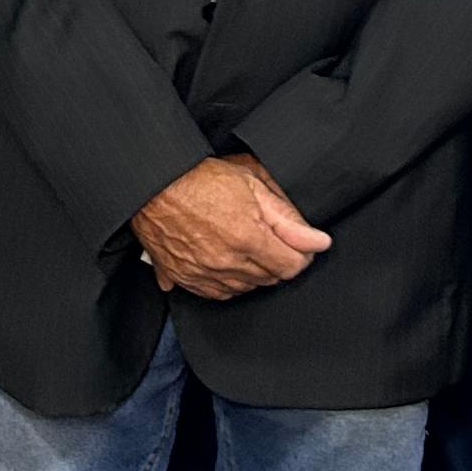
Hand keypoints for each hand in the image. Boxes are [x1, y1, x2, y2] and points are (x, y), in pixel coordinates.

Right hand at [127, 152, 331, 298]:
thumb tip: (318, 241)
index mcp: (247, 238)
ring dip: (251, 272)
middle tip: (264, 235)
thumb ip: (288, 219)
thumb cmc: (198, 177)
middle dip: (275, 260)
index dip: (299, 253)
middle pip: (270, 279)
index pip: (292, 266)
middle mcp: (226, 262)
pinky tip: (222, 259)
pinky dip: (225, 281)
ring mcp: (203, 273)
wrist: (153, 183)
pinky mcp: (184, 277)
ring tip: (241, 243)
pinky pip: (216, 293)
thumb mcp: (252, 184)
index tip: (294, 243)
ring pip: (244, 288)